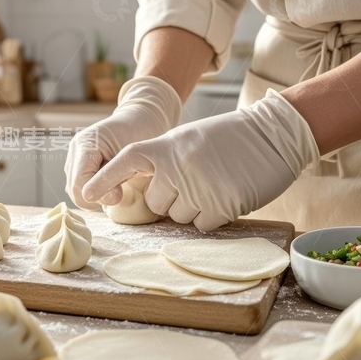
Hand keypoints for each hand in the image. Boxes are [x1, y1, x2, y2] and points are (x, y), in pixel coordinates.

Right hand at [65, 76, 181, 209]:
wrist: (141, 121)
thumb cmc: (141, 134)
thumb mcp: (132, 155)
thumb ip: (116, 177)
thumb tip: (110, 199)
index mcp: (85, 144)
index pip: (80, 182)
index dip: (98, 194)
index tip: (120, 195)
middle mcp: (75, 151)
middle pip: (75, 190)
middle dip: (97, 197)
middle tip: (119, 193)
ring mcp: (74, 159)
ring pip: (76, 193)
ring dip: (96, 196)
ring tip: (116, 187)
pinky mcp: (79, 168)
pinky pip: (81, 190)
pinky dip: (95, 193)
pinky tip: (111, 186)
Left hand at [82, 90, 319, 230]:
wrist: (274, 134)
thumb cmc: (230, 137)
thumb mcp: (188, 138)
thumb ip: (163, 159)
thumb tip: (144, 187)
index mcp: (167, 146)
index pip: (126, 160)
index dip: (104, 177)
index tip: (86, 192)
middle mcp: (179, 165)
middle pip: (155, 203)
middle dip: (170, 199)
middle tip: (195, 180)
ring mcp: (201, 186)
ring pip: (178, 216)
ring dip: (192, 208)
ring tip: (214, 183)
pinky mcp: (223, 205)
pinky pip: (202, 225)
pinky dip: (212, 216)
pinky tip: (227, 195)